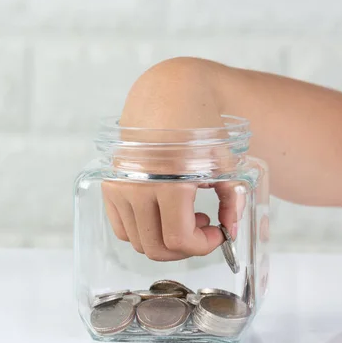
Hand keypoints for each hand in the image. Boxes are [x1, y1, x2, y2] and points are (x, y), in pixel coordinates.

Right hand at [103, 58, 244, 260]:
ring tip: (183, 217)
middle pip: (155, 247)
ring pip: (138, 241)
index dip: (202, 246)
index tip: (217, 234)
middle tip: (201, 230)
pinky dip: (143, 231)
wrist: (168, 94)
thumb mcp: (223, 161)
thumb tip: (231, 230)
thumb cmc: (197, 124)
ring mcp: (119, 187)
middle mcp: (138, 188)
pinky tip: (162, 213)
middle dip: (184, 248)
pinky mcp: (110, 186)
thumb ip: (231, 200)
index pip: (179, 239)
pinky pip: (122, 227)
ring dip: (163, 239)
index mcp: (169, 182)